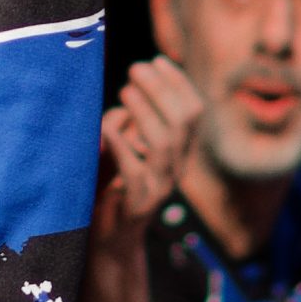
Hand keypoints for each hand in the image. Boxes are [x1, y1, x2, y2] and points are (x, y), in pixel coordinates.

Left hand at [95, 57, 202, 243]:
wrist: (111, 241)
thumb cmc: (113, 187)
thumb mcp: (125, 149)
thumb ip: (130, 124)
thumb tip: (126, 95)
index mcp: (179, 153)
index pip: (193, 111)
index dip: (178, 83)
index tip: (157, 59)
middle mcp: (176, 169)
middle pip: (183, 121)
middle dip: (162, 89)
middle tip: (136, 68)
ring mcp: (161, 188)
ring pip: (164, 143)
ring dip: (145, 111)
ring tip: (124, 90)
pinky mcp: (139, 205)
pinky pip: (134, 169)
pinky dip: (120, 144)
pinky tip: (106, 128)